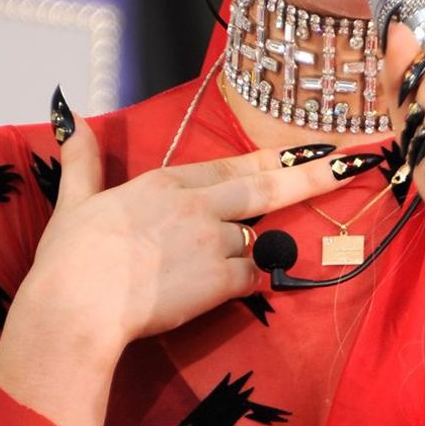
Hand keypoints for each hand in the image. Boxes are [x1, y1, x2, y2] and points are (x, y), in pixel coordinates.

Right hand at [25, 106, 374, 352]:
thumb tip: (72, 119)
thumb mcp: (75, 200)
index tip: (309, 151)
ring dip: (248, 252)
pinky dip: (244, 284)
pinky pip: (250, 279)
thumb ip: (83, 161)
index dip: (273, 159)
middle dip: (314, 175)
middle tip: (353, 163)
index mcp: (165, 182)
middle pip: (267, 187)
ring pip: (254, 241)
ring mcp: (213, 241)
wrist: (79, 306)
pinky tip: (215, 291)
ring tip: (203, 268)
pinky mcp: (220, 281)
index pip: (233, 166)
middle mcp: (198, 205)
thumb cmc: (71, 259)